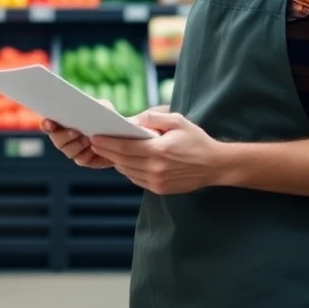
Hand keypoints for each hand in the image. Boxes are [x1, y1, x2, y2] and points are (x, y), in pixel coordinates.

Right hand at [39, 98, 127, 169]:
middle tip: (74, 131)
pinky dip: (86, 153)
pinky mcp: (84, 160)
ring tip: (87, 139)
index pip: (49, 125)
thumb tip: (93, 105)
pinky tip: (93, 148)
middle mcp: (65, 139)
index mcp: (63, 123)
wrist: (119, 137)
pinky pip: (81, 159)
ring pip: (68, 151)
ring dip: (76, 145)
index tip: (49, 121)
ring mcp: (73, 151)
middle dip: (64, 135)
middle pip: (56, 140)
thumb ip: (97, 104)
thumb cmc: (106, 118)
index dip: (47, 124)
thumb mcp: (103, 108)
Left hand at [90, 111, 222, 194]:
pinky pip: (136, 179)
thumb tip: (131, 122)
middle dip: (107, 151)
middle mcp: (156, 168)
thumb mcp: (177, 121)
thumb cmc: (195, 139)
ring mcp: (157, 181)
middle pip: (122, 160)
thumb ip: (152, 118)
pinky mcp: (160, 189)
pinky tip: (126, 161)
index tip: (94, 137)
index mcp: (159, 150)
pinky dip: (128, 170)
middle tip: (95, 143)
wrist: (214, 165)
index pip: (125, 147)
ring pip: (127, 171)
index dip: (107, 143)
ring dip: (116, 161)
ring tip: (108, 151)